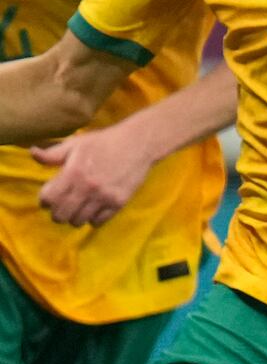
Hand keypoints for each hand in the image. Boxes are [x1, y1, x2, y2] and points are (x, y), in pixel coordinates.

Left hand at [32, 127, 154, 226]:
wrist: (137, 144)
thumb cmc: (103, 142)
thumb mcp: (75, 144)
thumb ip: (53, 153)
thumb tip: (32, 153)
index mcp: (73, 173)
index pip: (49, 198)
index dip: (44, 200)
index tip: (48, 198)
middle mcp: (87, 188)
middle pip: (62, 214)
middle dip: (57, 213)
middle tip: (60, 207)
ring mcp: (104, 197)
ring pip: (79, 221)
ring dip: (74, 217)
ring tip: (77, 209)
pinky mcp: (118, 203)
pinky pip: (98, 222)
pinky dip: (92, 219)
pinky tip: (93, 210)